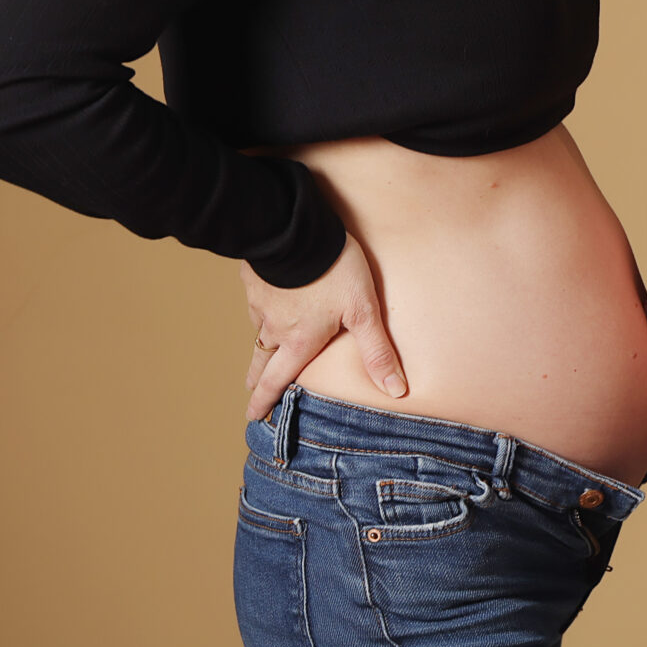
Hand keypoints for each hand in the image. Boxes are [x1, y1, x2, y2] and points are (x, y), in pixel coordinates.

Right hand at [239, 235, 405, 420]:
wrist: (295, 231)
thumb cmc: (334, 271)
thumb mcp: (363, 310)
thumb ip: (377, 350)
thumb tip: (396, 391)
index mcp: (300, 341)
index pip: (278, 380)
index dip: (265, 400)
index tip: (253, 415)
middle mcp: (275, 327)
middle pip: (261, 361)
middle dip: (256, 379)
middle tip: (250, 390)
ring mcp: (261, 303)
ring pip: (259, 329)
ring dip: (261, 342)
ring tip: (263, 347)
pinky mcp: (255, 279)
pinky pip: (256, 301)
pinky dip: (261, 308)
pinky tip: (269, 300)